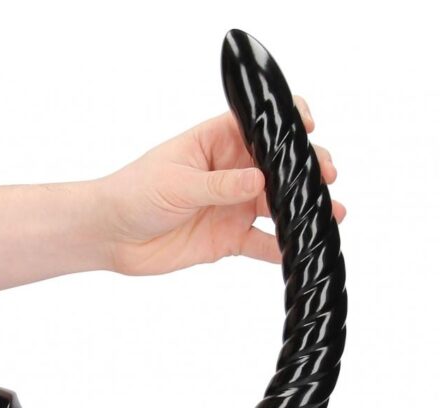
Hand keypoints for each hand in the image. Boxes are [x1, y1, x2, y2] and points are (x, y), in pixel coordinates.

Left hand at [97, 96, 344, 274]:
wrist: (110, 236)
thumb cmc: (132, 193)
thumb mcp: (176, 183)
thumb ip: (219, 185)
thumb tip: (260, 180)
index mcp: (214, 144)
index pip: (257, 127)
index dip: (285, 124)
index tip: (309, 127)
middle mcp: (228, 174)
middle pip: (276, 168)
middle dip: (304, 170)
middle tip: (324, 177)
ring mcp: (230, 207)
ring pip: (275, 206)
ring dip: (301, 210)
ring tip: (329, 215)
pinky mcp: (226, 239)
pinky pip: (259, 243)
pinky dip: (279, 248)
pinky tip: (297, 250)